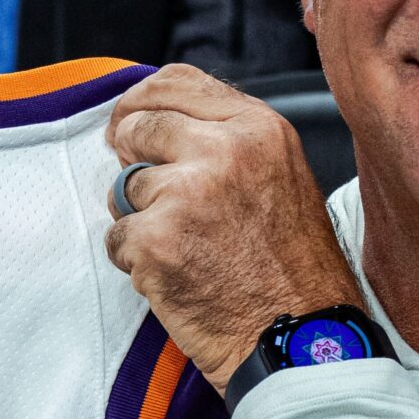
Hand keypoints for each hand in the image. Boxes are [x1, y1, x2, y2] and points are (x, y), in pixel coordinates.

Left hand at [103, 66, 362, 391]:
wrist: (301, 337)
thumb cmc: (294, 267)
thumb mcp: (281, 175)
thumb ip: (227, 138)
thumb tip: (156, 119)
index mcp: (258, 128)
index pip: (176, 81)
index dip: (141, 100)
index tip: (128, 121)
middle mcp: (223, 151)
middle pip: (138, 126)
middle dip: (131, 157)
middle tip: (152, 194)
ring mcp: (186, 194)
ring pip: (123, 188)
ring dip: (140, 219)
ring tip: (187, 247)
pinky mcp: (156, 240)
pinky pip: (117, 238)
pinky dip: (137, 261)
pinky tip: (178, 276)